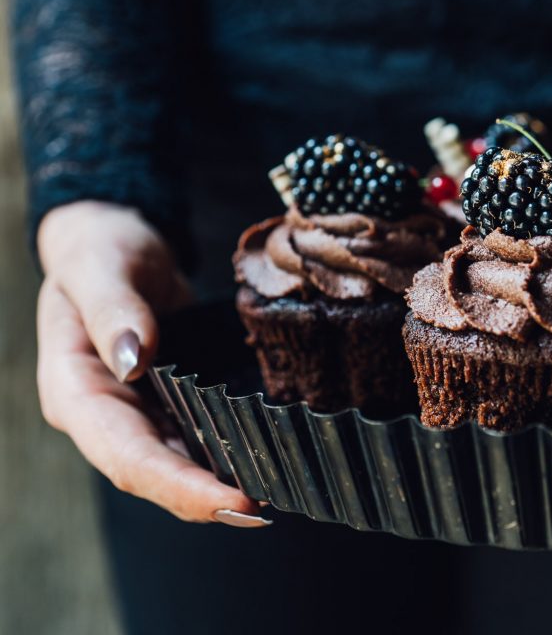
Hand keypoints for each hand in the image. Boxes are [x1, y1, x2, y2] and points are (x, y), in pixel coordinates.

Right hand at [36, 201, 269, 527]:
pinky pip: (197, 430)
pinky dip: (230, 444)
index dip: (178, 485)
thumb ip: (114, 309)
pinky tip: (270, 449)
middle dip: (206, 496)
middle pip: (154, 471)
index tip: (231, 500)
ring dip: (222, 479)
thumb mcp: (101, 266)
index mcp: (75, 391)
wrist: (113, 239)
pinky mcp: (168, 397)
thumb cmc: (100, 249)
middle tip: (265, 508)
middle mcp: (106, 413)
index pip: (126, 455)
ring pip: (178, 459)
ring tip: (279, 489)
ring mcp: (137, 409)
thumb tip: (135, 357)